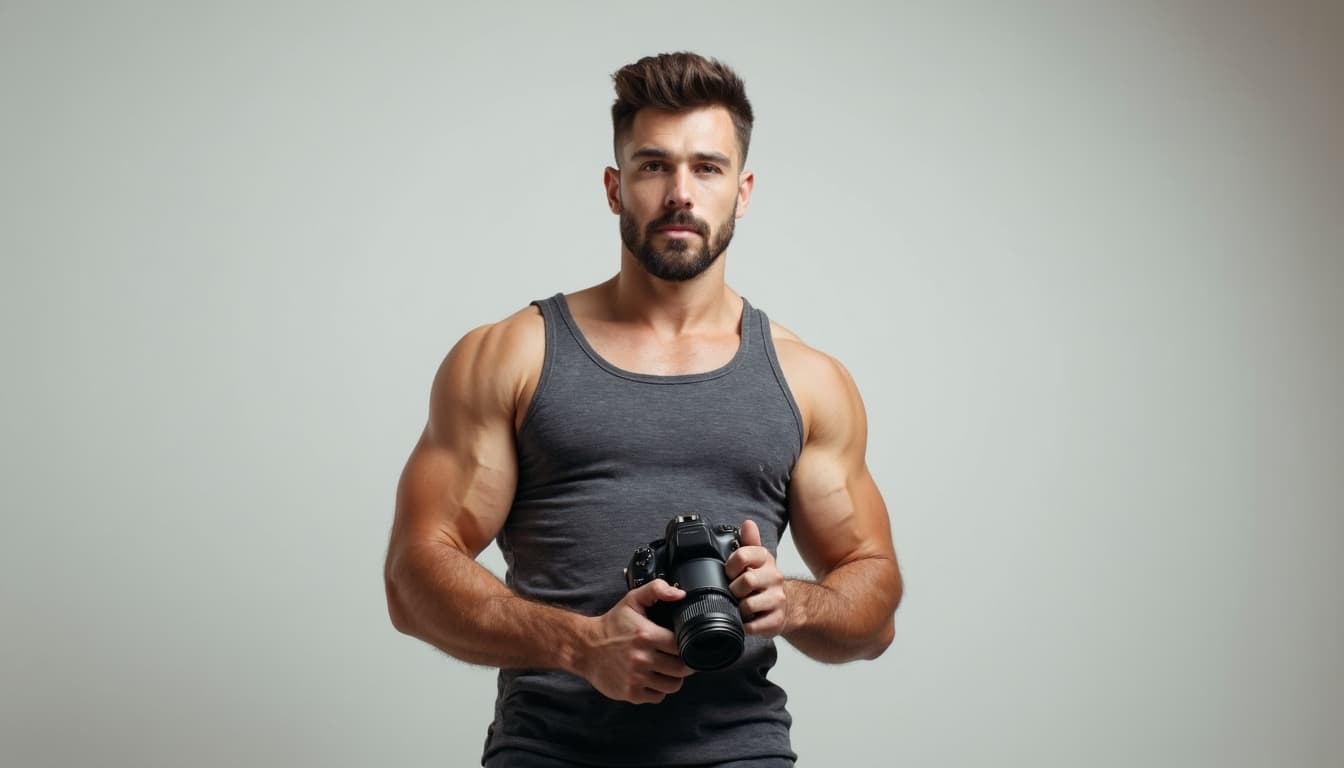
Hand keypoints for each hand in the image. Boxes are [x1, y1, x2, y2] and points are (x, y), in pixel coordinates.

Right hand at [577, 579, 694, 703]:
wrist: (585, 647)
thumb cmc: (612, 625)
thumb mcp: (632, 600)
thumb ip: (656, 590)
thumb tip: (680, 594)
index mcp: (646, 635)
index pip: (681, 645)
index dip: (686, 645)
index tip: (683, 644)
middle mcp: (642, 659)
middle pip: (681, 668)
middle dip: (684, 663)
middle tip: (679, 658)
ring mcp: (636, 678)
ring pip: (673, 685)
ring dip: (673, 678)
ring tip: (666, 669)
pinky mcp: (631, 693)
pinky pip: (658, 697)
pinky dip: (658, 689)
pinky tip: (652, 678)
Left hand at [726, 519, 788, 637]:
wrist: (789, 606)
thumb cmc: (766, 583)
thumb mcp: (758, 560)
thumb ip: (749, 542)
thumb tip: (748, 524)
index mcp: (766, 560)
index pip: (743, 555)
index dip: (730, 566)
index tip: (729, 573)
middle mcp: (774, 578)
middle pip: (746, 581)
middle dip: (734, 589)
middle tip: (734, 592)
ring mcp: (777, 600)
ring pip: (748, 605)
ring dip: (739, 608)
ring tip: (741, 606)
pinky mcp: (776, 621)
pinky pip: (752, 626)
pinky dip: (744, 625)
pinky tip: (747, 619)